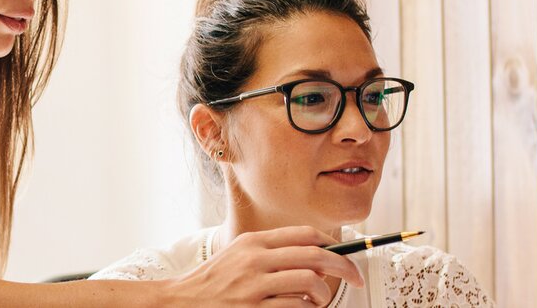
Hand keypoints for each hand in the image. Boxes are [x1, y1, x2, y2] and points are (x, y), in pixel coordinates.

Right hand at [156, 226, 365, 306]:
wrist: (180, 302)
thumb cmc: (213, 282)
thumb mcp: (238, 255)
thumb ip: (271, 252)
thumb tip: (316, 256)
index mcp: (254, 242)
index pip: (305, 235)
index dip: (333, 244)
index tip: (347, 255)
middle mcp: (255, 260)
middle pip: (315, 256)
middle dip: (344, 267)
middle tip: (356, 277)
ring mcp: (254, 287)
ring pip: (309, 283)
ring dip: (324, 294)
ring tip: (318, 300)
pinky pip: (296, 307)